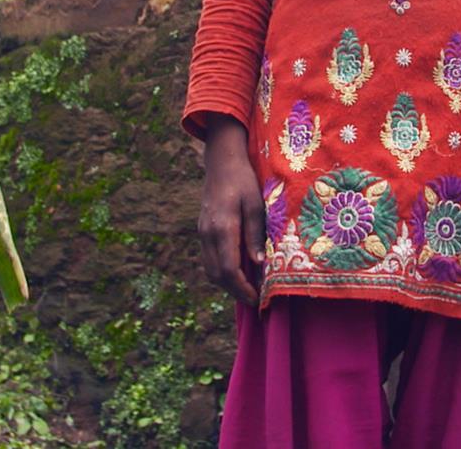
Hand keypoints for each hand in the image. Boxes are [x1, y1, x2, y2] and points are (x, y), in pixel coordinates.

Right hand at [197, 114, 263, 304]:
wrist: (221, 161)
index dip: (243, 288)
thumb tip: (257, 264)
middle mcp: (208, 234)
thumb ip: (255, 234)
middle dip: (236, 291)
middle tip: (256, 300)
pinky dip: (222, 271)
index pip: (229, 269)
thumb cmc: (243, 179)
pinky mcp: (203, 231)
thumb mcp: (256, 204)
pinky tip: (239, 272)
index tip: (258, 300)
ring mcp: (202, 233)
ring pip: (211, 269)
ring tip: (249, 289)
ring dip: (228, 284)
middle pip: (217, 275)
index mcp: (223, 227)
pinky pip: (209, 259)